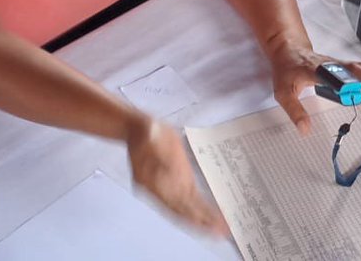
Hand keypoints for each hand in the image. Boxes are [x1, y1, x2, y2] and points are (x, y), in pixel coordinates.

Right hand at [125, 116, 228, 233]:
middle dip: (202, 222)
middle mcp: (158, 190)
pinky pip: (184, 202)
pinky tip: (208, 218)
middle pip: (181, 211)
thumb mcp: (151, 133)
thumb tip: (167, 169)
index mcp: (153, 180)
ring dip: (201, 221)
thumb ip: (157, 152)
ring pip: (183, 210)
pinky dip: (196, 211)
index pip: (176, 202)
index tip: (209, 221)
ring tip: (219, 229)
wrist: (138, 130)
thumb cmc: (147, 131)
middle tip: (222, 231)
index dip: (193, 213)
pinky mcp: (172, 184)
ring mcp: (164, 189)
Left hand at [267, 40, 360, 133]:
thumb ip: (295, 110)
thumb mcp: (283, 92)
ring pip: (360, 67)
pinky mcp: (341, 65)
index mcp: (315, 70)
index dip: (344, 83)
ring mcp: (337, 64)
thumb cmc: (286, 71)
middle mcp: (330, 65)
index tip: (356, 91)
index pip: (332, 77)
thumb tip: (306, 131)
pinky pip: (359, 68)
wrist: (287, 49)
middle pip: (353, 69)